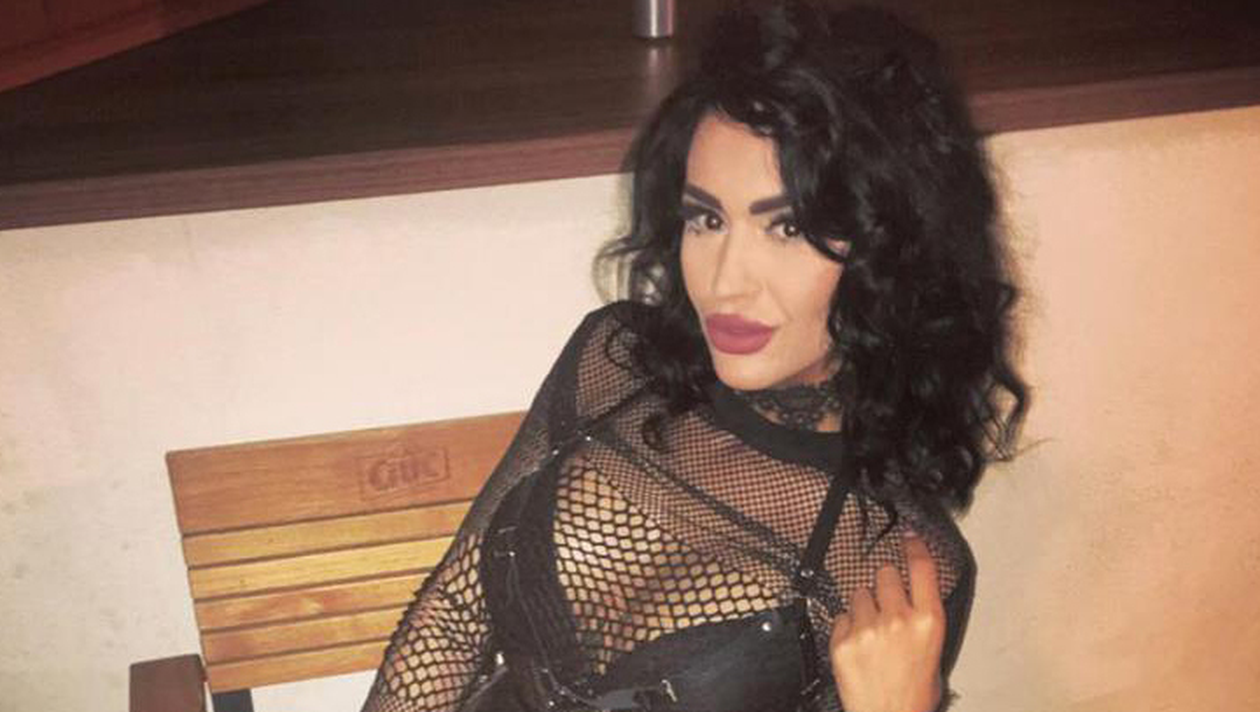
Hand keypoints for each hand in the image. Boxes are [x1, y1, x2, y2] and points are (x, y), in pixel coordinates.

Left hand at [828, 532, 945, 711]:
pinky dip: (847, 627)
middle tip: (886, 604)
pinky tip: (857, 647)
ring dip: (864, 606)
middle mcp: (898, 619)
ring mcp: (868, 628)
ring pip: (859, 593)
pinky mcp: (843, 640)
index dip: (915, 547)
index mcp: (929, 621)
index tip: (909, 537)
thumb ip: (923, 621)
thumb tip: (912, 602)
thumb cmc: (914, 694)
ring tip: (871, 633)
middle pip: (885, 573)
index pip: (922, 568)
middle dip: (885, 585)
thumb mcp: (935, 654)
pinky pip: (842, 616)